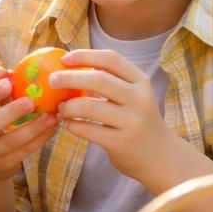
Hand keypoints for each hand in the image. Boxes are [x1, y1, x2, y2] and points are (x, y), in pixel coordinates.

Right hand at [0, 65, 58, 182]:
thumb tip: (2, 66)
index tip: (7, 74)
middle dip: (8, 112)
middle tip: (28, 101)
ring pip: (7, 142)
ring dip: (31, 129)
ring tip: (49, 115)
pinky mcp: (0, 165)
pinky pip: (21, 153)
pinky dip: (38, 140)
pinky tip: (51, 127)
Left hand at [50, 49, 171, 182]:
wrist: (161, 156)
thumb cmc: (137, 120)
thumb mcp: (133, 96)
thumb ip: (111, 81)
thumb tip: (69, 67)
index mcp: (140, 82)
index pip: (111, 59)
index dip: (85, 56)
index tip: (64, 58)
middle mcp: (139, 99)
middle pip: (98, 80)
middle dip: (69, 77)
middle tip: (51, 80)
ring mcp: (131, 122)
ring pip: (88, 107)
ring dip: (67, 106)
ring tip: (60, 108)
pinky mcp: (120, 142)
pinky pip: (86, 130)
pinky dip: (71, 125)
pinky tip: (67, 123)